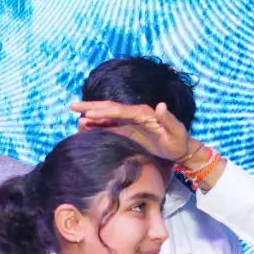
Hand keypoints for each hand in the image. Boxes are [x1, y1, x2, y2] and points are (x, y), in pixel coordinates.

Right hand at [70, 100, 195, 163]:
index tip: (88, 113)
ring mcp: (130, 122)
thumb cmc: (178, 140)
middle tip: (72, 105)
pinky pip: (109, 125)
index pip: (120, 110)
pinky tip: (86, 126)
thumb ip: (168, 119)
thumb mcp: (176, 131)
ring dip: (91, 115)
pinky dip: (97, 124)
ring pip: (107, 116)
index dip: (104, 111)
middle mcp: (135, 114)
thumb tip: (160, 105)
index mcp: (144, 113)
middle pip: (110, 108)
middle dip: (91, 107)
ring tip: (75, 116)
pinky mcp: (128, 129)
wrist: (180, 148)